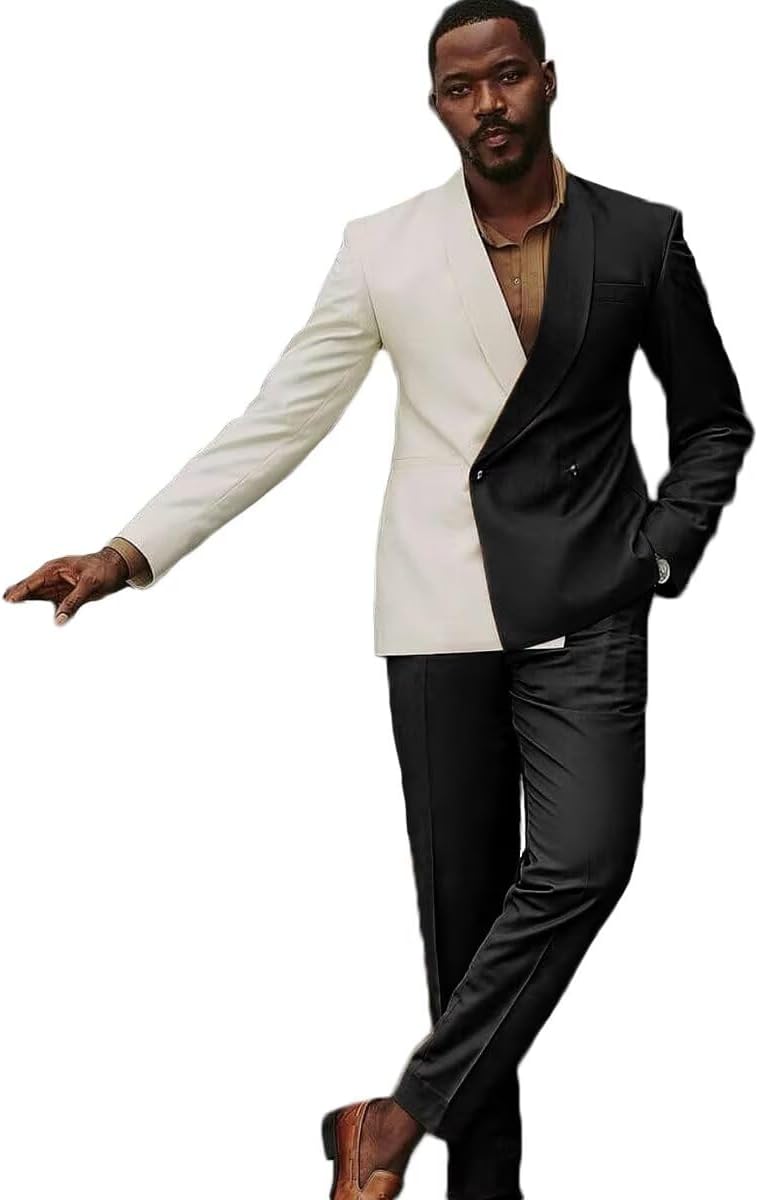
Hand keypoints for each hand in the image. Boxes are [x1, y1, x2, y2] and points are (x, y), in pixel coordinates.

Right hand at [3, 547, 129, 624]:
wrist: (114, 567)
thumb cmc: (102, 570)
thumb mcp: (90, 585)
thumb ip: (74, 602)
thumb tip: (60, 619)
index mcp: (54, 569)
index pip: (32, 582)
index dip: (19, 591)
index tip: (8, 600)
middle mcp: (50, 577)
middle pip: (28, 589)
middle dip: (15, 596)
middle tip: (5, 608)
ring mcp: (54, 586)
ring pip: (33, 597)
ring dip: (23, 604)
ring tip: (10, 616)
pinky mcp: (60, 594)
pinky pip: (45, 603)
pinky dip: (36, 610)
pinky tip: (26, 618)